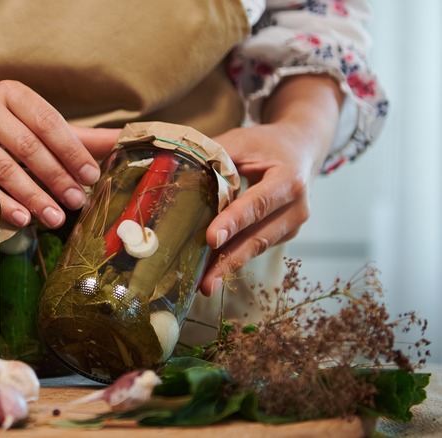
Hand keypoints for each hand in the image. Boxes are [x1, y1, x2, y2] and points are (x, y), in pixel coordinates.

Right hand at [0, 80, 119, 228]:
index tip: (91, 176)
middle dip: (56, 178)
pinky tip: (24, 219)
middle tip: (77, 202)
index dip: (71, 151)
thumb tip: (123, 140)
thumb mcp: (33, 126)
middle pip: (27, 147)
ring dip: (33, 197)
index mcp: (11, 93)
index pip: (47, 122)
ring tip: (55, 217)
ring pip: (4, 169)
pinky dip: (4, 204)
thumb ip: (76, 136)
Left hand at [198, 75, 343, 295]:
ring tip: (206, 284)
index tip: (212, 239)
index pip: (258, 203)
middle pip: (259, 237)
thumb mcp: (241, 141)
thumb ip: (214, 157)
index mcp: (289, 179)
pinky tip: (212, 269)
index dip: (234, 221)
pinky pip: (256, 247)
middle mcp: (297, 207)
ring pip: (257, 247)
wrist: (300, 149)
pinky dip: (233, 257)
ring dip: (229, 265)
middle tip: (206, 281)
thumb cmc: (265, 144)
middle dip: (230, 259)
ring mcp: (293, 225)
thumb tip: (175, 172)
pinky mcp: (284, 234)